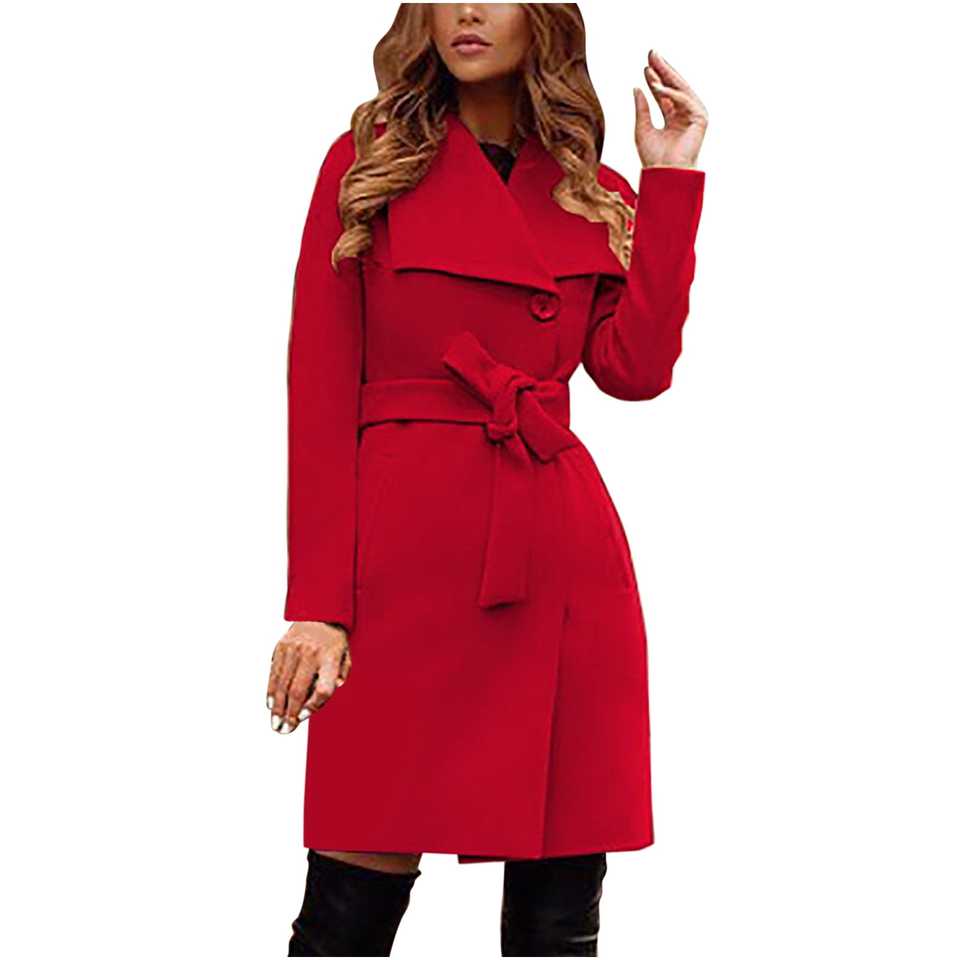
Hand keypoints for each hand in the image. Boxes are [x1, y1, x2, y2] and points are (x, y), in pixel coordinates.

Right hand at [266, 621, 351, 733]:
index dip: (314, 706)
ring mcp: (295, 649)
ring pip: (283, 684)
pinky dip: (271, 691)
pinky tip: (271, 705)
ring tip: (276, 723)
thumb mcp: (345, 657)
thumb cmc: (334, 642)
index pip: (324, 689)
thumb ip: (338, 677)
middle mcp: (312, 654)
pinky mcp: (282, 647)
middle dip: (291, 713)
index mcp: (331, 658)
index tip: (304, 716)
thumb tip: (320, 698)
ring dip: (278, 707)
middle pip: (299, 689)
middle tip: (285, 730)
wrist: (320, 613)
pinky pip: (274, 673)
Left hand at [634, 49, 707, 169]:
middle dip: (663, 70)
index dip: (654, 79)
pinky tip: (658, 87)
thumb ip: (642, 108)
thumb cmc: (653, 159)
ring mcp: (693, 116)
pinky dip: (672, 93)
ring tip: (653, 63)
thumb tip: (637, 88)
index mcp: (672, 119)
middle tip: (652, 53)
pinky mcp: (700, 119)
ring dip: (667, 75)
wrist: (664, 175)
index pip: (663, 94)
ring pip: (680, 90)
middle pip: (673, 87)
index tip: (644, 67)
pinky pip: (685, 100)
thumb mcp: (642, 128)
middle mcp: (684, 116)